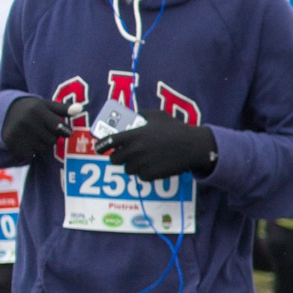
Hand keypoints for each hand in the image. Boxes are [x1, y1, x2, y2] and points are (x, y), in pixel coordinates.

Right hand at [1, 97, 70, 161]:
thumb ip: (64, 109)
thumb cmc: (33, 110)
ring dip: (42, 145)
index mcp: (37, 109)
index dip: (65, 131)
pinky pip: (31, 155)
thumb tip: (80, 108)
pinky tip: (27, 142)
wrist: (6, 113)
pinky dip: (31, 151)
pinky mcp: (11, 142)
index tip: (64, 131)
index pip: (59, 128)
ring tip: (35, 135)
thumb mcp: (47, 105)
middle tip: (44, 131)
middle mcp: (26, 120)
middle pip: (52, 140)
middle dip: (52, 137)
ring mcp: (17, 131)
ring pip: (43, 148)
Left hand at [95, 109, 216, 180]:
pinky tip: (153, 166)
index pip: (109, 142)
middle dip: (117, 157)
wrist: (193, 146)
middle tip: (124, 155)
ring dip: (132, 165)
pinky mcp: (151, 175)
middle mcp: (135, 150)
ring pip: (128, 169)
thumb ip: (140, 115)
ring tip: (142, 160)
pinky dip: (145, 173)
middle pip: (115, 159)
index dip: (101, 146)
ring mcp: (142, 163)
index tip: (99, 148)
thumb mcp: (157, 116)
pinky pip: (141, 176)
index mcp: (133, 135)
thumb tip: (130, 116)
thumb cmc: (176, 129)